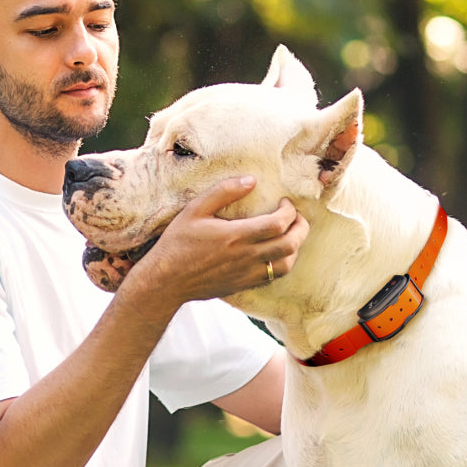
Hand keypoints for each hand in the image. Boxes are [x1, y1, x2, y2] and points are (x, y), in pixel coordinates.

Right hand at [125, 176, 308, 305]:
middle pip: (290, 245)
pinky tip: (274, 253)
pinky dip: (281, 263)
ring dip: (294, 248)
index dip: (289, 211)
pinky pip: (273, 277)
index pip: (278, 224)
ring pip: (286, 265)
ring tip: (289, 235)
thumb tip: (251, 180)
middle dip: (300, 228)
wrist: (166, 281)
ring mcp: (246, 274)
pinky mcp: (243, 285)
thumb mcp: (194, 210)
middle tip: (296, 217)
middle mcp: (245, 257)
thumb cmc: (178, 243)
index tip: (284, 202)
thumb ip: (223, 192)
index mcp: (235, 236)